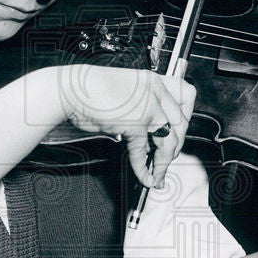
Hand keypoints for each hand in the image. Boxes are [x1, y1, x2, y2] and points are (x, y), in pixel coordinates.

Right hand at [62, 65, 195, 186]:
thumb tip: (145, 138)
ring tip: (158, 174)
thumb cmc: (89, 90)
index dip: (187, 116)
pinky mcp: (135, 124)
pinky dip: (144, 170)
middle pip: (181, 123)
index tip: (180, 130)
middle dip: (176, 146)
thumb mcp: (124, 94)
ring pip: (169, 141)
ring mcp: (147, 108)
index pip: (187, 95)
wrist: (70, 89)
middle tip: (167, 158)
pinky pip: (143, 152)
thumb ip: (139, 111)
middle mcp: (154, 92)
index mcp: (153, 80)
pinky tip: (145, 177)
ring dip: (164, 162)